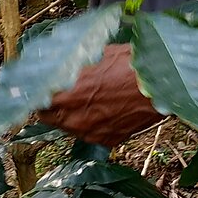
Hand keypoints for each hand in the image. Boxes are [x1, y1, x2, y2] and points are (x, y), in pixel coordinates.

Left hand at [38, 44, 162, 147]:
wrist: (161, 85)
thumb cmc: (128, 63)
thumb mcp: (94, 56)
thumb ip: (71, 67)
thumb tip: (56, 65)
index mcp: (65, 94)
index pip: (36, 101)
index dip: (38, 94)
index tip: (41, 89)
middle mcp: (73, 117)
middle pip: (48, 118)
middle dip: (51, 107)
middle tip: (61, 95)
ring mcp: (89, 132)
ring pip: (68, 127)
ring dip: (70, 116)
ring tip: (85, 101)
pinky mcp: (106, 141)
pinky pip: (88, 135)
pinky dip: (91, 125)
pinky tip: (102, 111)